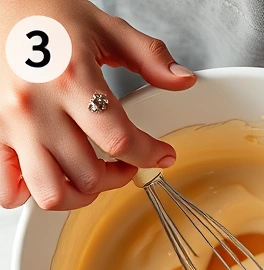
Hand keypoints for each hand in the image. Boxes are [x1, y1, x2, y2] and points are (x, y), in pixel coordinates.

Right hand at [0, 0, 194, 209]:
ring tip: (91, 176)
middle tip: (126, 164)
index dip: (150, 155)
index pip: (120, 140)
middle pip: (87, 175)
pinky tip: (51, 175)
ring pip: (49, 192)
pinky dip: (30, 193)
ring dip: (78, 194)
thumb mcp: (106, 29)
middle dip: (118, 177)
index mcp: (70, 80)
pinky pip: (6, 188)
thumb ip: (150, 57)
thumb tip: (182, 80)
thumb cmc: (47, 17)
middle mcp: (36, 108)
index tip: (163, 156)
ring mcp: (9, 125)